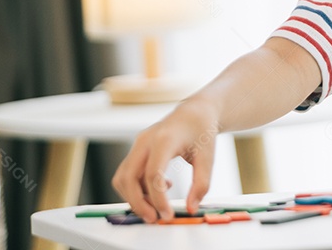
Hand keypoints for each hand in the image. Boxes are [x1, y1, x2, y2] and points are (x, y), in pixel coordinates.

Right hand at [111, 100, 219, 221]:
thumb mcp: (208, 156)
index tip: (167, 214)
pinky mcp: (136, 150)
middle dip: (137, 203)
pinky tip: (161, 187)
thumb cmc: (202, 130)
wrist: (195, 112)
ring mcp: (138, 144)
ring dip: (134, 197)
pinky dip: (136, 188)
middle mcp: (145, 141)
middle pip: (128, 177)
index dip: (157, 199)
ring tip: (158, 204)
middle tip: (154, 218)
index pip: (153, 174)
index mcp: (164, 139)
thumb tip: (191, 208)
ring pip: (123, 177)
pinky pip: (127, 174)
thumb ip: (201, 183)